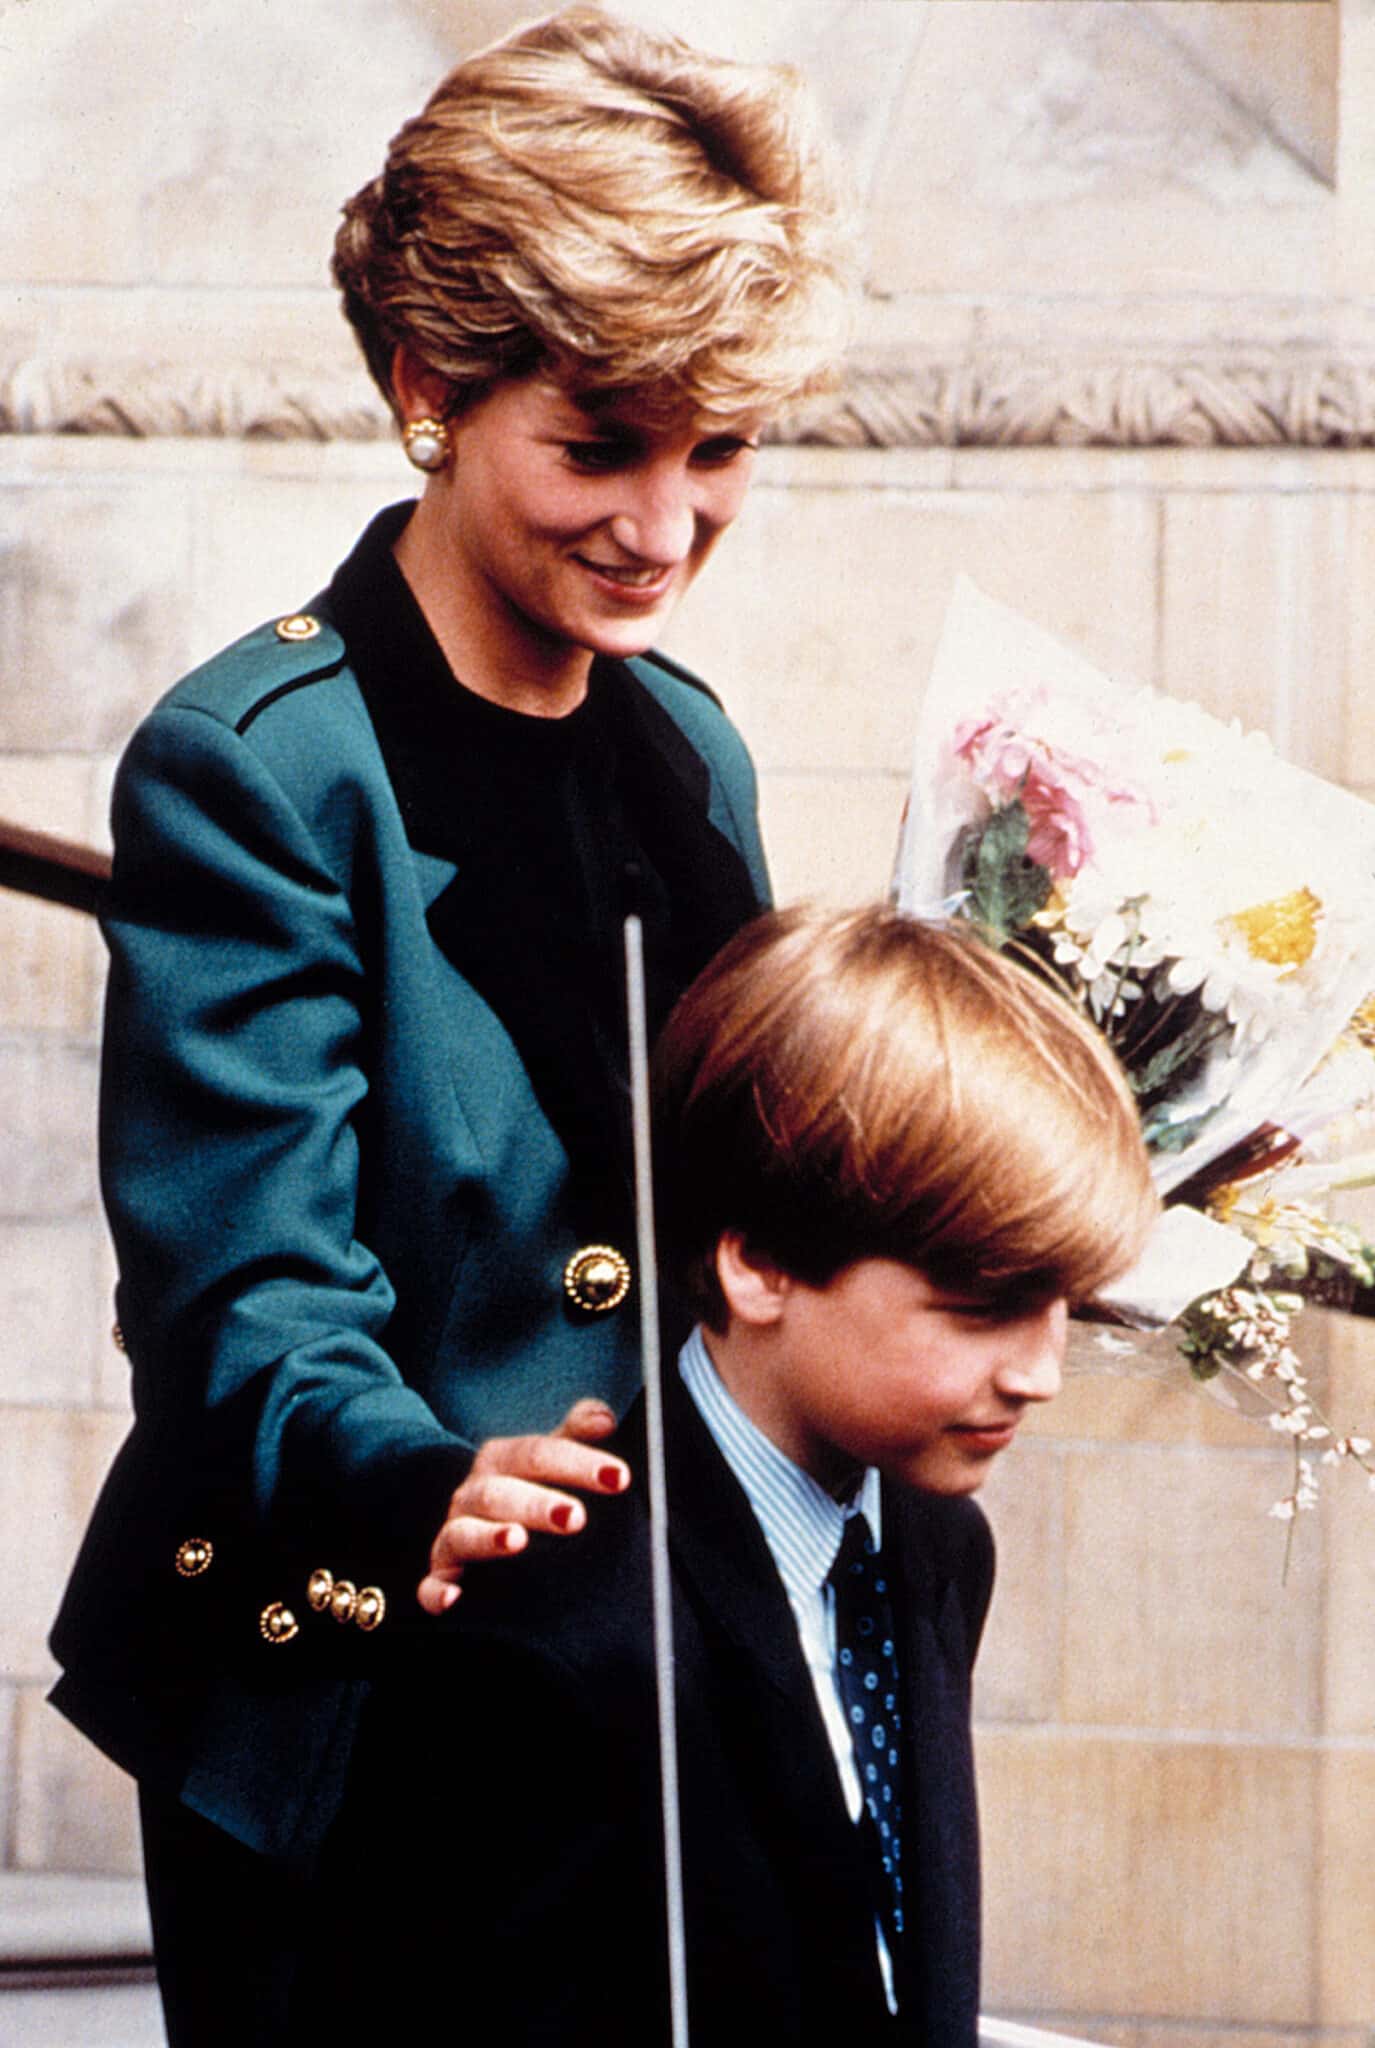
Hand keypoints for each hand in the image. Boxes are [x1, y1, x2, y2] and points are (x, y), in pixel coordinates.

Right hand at [417, 1397, 628, 1613]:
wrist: (481, 1524)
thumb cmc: (529, 1488)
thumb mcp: (550, 1457)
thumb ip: (577, 1434)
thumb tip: (606, 1419)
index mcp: (501, 1461)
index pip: (539, 1454)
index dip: (579, 1464)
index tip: (620, 1478)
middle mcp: (472, 1494)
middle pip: (500, 1493)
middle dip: (537, 1504)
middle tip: (577, 1517)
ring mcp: (453, 1535)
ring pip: (463, 1533)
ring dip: (489, 1538)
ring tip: (518, 1541)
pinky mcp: (440, 1576)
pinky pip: (429, 1585)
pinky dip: (437, 1591)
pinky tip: (455, 1597)